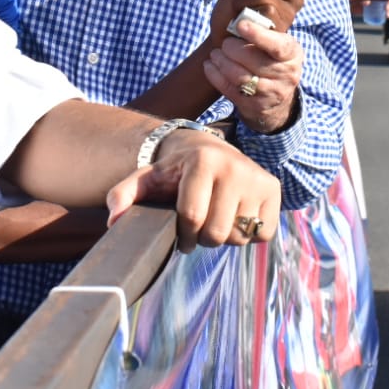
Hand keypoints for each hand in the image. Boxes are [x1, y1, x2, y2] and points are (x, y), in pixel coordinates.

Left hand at [104, 128, 280, 252]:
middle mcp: (235, 167)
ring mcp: (258, 178)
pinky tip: (236, 217)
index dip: (183, 235)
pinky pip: (262, 234)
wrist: (209, 150)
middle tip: (199, 226)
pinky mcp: (274, 190)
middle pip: (217, 233)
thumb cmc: (175, 171)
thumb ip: (123, 195)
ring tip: (216, 219)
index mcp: (203, 162)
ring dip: (225, 237)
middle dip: (203, 238)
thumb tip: (114, 220)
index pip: (192, 219)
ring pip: (239, 236)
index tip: (179, 233)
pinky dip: (248, 234)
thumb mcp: (146, 179)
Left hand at [204, 19, 301, 133]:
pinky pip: (230, 90)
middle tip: (224, 43)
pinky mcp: (254, 106)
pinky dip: (216, 76)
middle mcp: (286, 75)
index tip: (240, 25)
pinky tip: (209, 66)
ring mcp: (271, 93)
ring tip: (215, 54)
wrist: (278, 98)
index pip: (277, 46)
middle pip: (255, 62)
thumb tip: (240, 16)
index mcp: (293, 55)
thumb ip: (264, 33)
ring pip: (241, 77)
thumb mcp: (277, 45)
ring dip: (222, 63)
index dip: (258, 35)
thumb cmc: (272, 60)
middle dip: (234, 49)